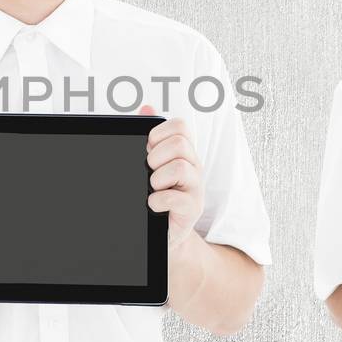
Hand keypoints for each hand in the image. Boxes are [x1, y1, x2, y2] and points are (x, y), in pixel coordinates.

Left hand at [140, 105, 204, 254]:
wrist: (163, 233)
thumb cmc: (158, 196)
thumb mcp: (151, 165)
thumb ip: (150, 138)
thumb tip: (146, 107)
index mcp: (183, 152)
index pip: (180, 126)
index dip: (159, 134)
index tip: (148, 150)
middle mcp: (193, 166)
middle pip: (179, 143)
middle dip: (156, 156)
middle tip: (150, 172)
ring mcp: (196, 188)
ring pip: (180, 167)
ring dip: (157, 178)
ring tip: (152, 188)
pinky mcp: (192, 209)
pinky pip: (175, 197)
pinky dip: (157, 200)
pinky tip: (153, 204)